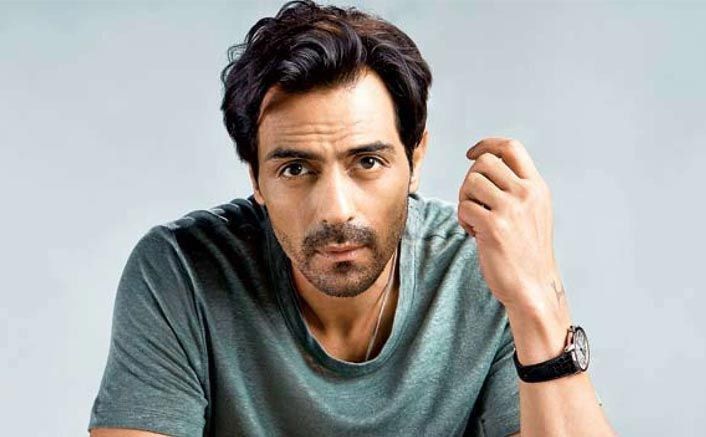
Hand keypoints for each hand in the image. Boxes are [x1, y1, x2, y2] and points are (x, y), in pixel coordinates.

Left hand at [457, 137, 564, 313]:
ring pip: (470, 182)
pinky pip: (464, 207)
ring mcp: (511, 209)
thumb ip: (516, 188)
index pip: (511, 147)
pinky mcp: (494, 227)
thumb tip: (484, 164)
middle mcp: (526, 194)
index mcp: (537, 187)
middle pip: (484, 162)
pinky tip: (474, 234)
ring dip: (464, 199)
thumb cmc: (526, 252)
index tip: (471, 153)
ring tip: (475, 219)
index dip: (487, 144)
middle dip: (470, 179)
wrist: (532, 287)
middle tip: (473, 202)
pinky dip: (462, 220)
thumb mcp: (533, 212)